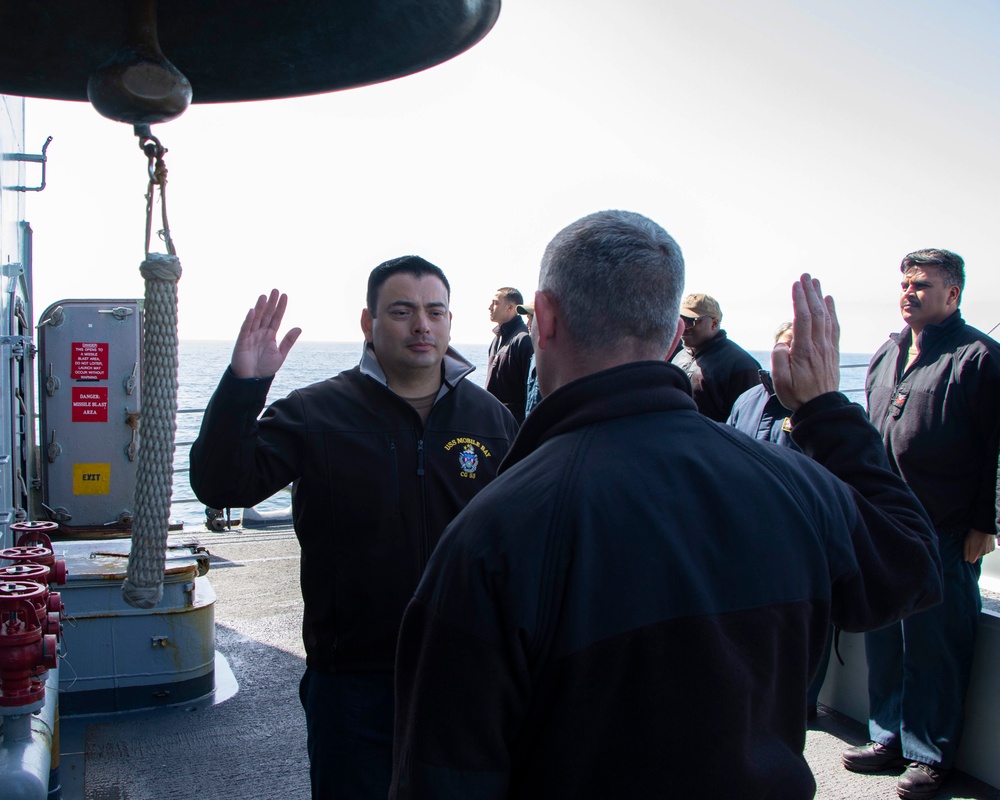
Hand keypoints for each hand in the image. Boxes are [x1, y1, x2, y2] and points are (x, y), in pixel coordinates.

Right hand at [230, 289, 301, 378]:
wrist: (253, 380)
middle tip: (275, 290)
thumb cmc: (265, 368)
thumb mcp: (280, 354)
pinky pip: (245, 329)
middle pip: (266, 315)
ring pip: (256, 319)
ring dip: (259, 308)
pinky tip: (252, 311)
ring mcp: (251, 336)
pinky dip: (248, 320)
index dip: (280, 307)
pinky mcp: (242, 341)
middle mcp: (260, 333)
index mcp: (270, 335)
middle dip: (271, 303)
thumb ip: (288, 341)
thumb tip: (299, 328)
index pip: (276, 318)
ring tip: (264, 296)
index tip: (284, 296)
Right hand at [771, 274, 840, 410]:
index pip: (803, 319)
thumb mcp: (780, 380)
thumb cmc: (797, 395)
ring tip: (816, 283)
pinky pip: (834, 327)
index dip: (799, 300)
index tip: (796, 285)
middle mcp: (818, 346)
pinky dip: (832, 311)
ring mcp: (827, 348)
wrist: (821, 408)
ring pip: (826, 317)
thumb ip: (779, 358)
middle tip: (806, 276)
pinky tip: (829, 301)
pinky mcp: (832, 352)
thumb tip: (784, 342)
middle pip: (816, 313)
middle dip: (810, 293)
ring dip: (820, 298)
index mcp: (804, 351)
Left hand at [964, 528, 997, 562]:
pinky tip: (984, 541)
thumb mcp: (966, 542)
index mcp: (976, 553)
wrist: (985, 528)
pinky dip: (985, 547)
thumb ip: (966, 552)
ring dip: (980, 550)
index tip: (968, 551)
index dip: (969, 557)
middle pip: (977, 557)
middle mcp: (983, 554)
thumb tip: (966, 559)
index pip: (971, 561)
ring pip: (982, 553)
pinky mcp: (992, 548)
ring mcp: (988, 551)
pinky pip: (987, 550)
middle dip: (974, 552)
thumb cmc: (974, 534)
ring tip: (979, 541)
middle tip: (973, 544)